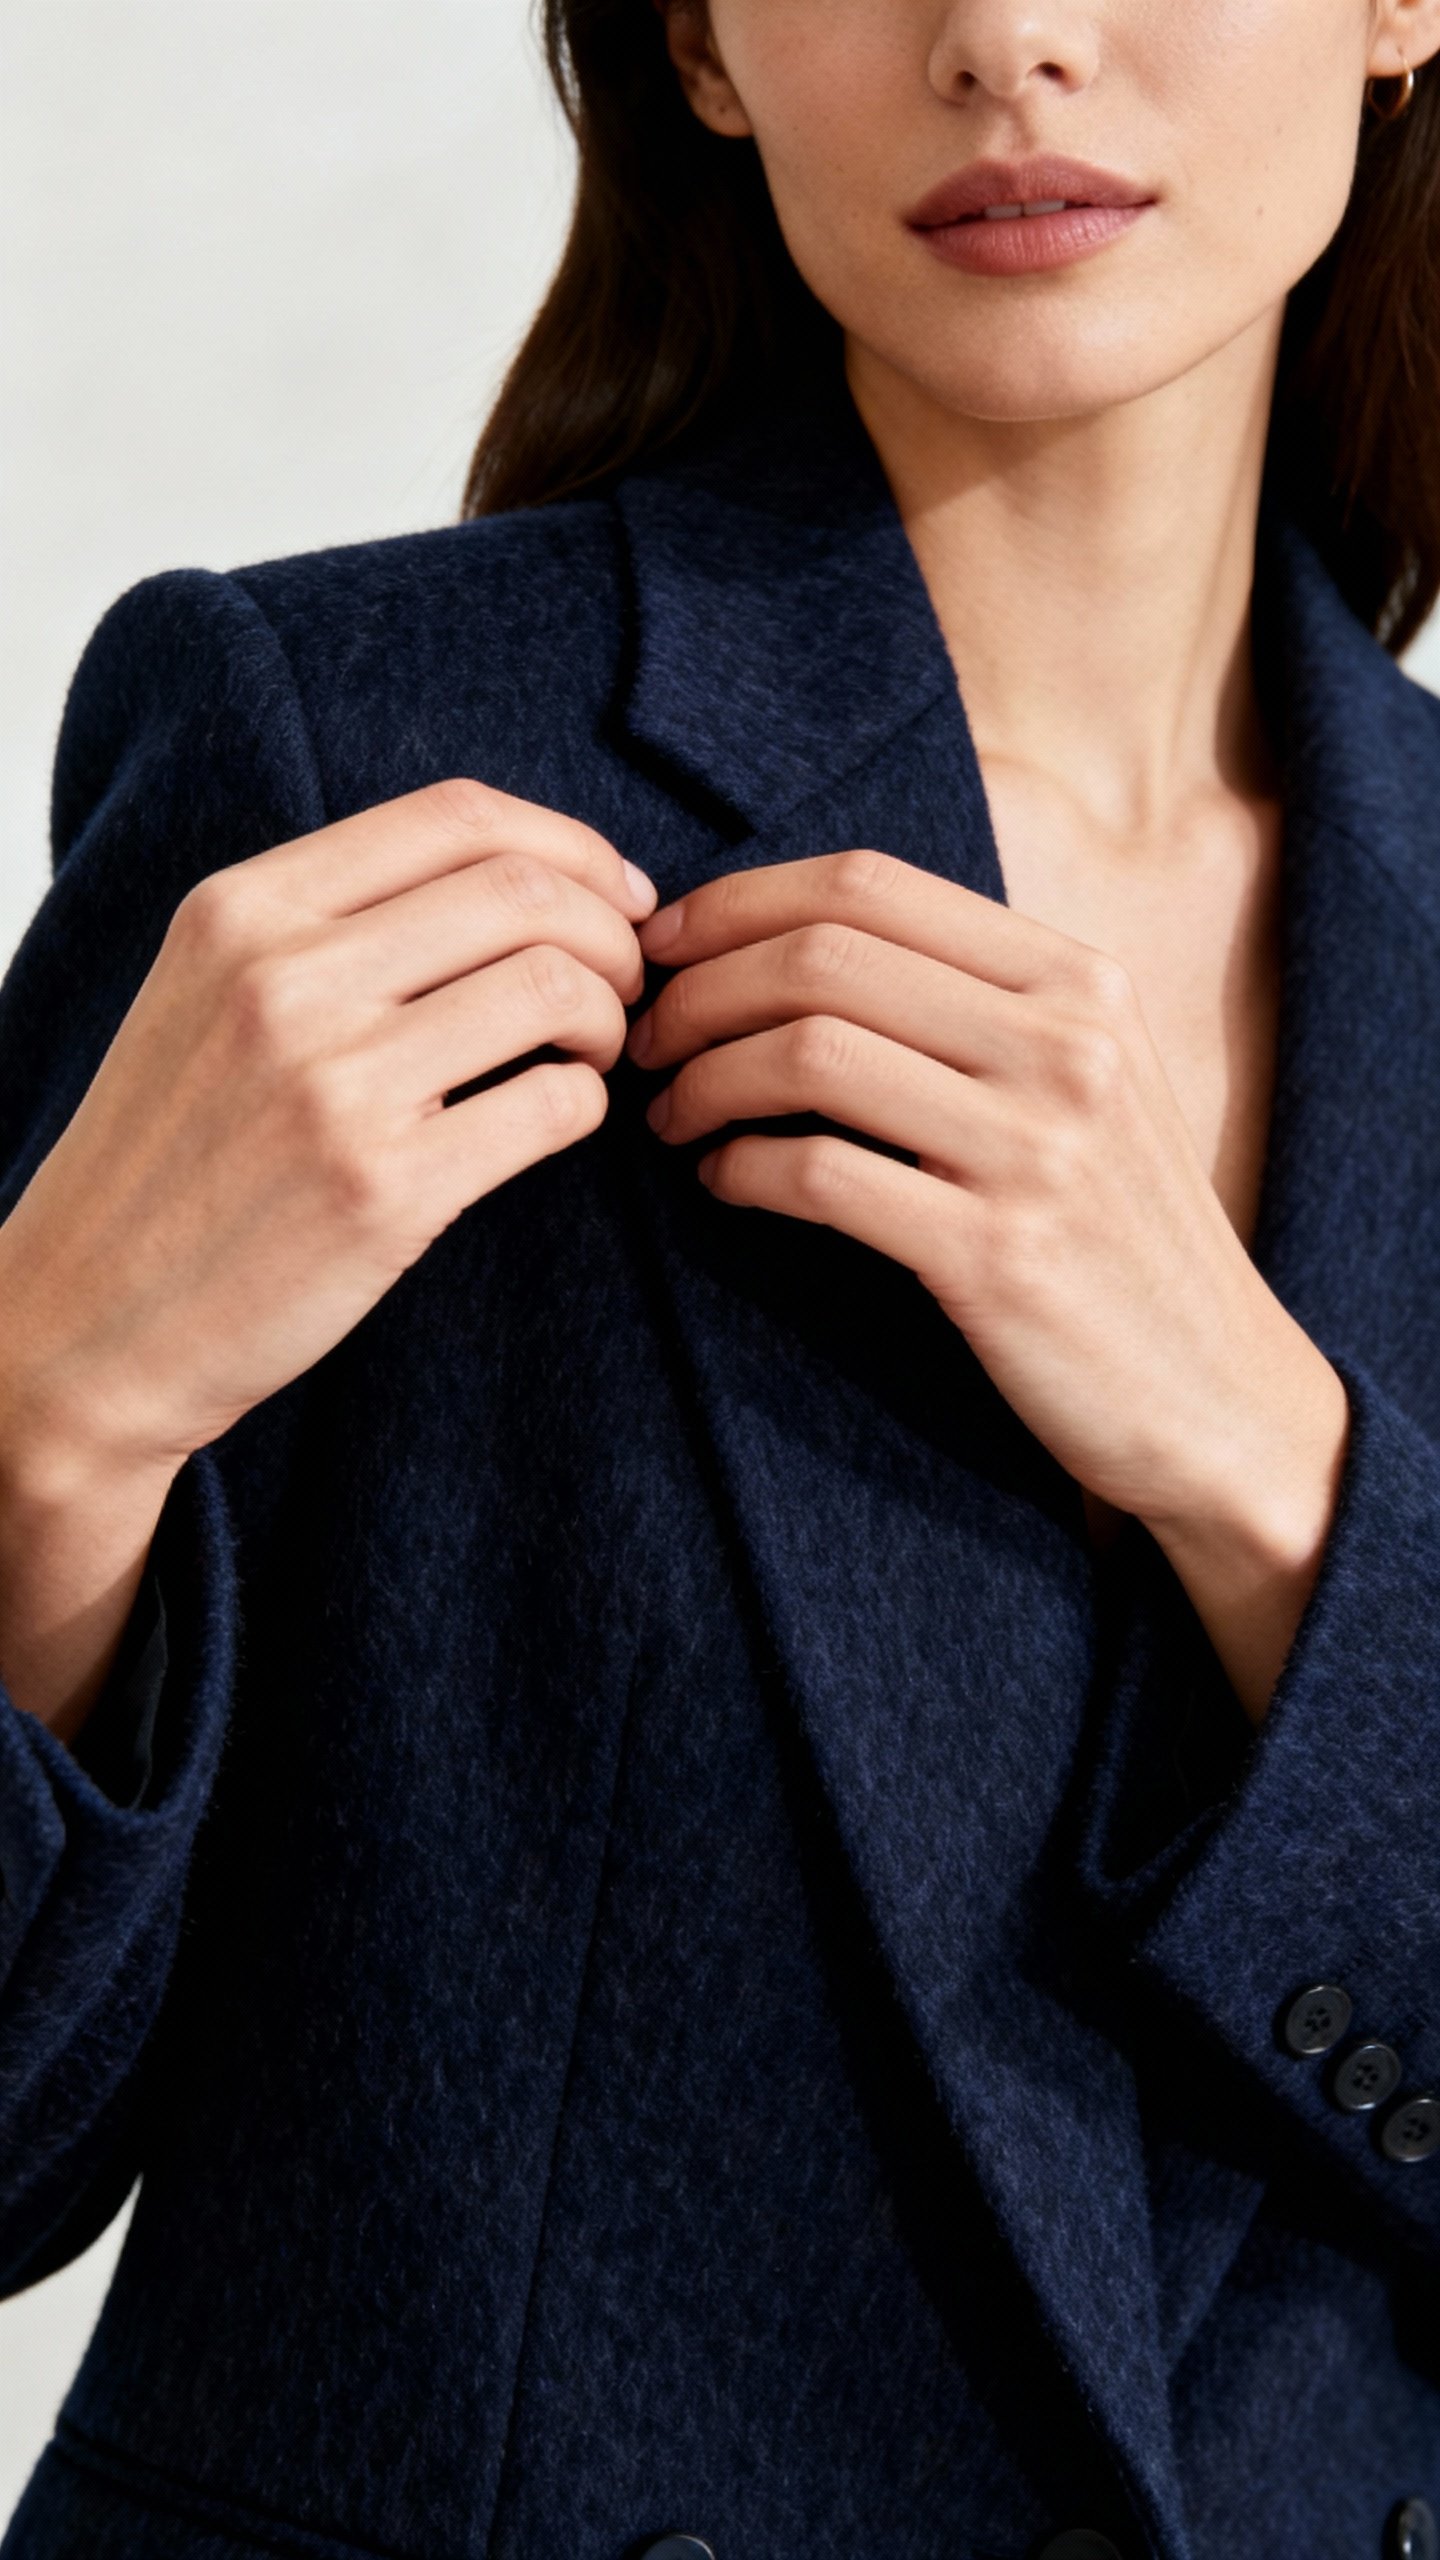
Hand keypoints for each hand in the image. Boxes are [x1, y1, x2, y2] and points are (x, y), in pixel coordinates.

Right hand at [0, 779, 655, 1487]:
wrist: (91, 1317)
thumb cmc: (175, 1157)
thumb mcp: (209, 994)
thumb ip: (329, 923)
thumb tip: (516, 880)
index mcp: (243, 910)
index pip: (455, 817)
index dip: (572, 846)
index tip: (617, 895)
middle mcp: (285, 977)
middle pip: (527, 893)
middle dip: (614, 934)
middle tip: (627, 986)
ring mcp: (335, 1083)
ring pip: (557, 989)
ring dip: (611, 1019)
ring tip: (593, 1054)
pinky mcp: (385, 1188)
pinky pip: (555, 1106)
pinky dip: (587, 1104)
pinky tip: (558, 1118)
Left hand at [627, 850, 1348, 1714]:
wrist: (1216, 1394)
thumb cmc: (1117, 1235)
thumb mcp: (1085, 1082)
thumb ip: (975, 1005)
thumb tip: (793, 947)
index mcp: (1078, 979)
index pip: (869, 884)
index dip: (739, 901)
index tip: (666, 947)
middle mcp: (1065, 1043)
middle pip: (821, 955)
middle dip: (697, 989)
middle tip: (645, 1041)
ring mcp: (1038, 1147)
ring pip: (808, 1051)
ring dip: (703, 1077)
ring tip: (671, 1116)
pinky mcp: (998, 1254)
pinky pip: (817, 1175)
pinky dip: (738, 1169)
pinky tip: (721, 1183)